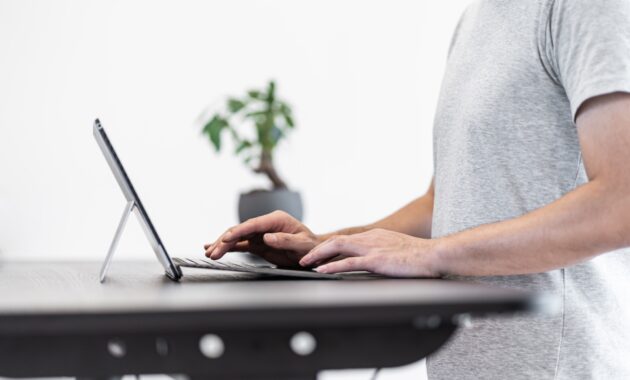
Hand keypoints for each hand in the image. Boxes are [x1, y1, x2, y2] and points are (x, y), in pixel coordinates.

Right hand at [204, 211, 322, 267]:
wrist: (314, 252)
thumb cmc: (311, 247)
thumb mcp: (302, 244)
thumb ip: (286, 240)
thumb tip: (267, 237)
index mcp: (276, 219)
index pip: (253, 224)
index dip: (238, 231)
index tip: (226, 238)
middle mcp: (266, 224)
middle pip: (241, 230)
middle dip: (225, 240)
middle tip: (213, 252)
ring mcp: (260, 234)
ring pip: (237, 237)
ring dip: (223, 245)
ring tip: (209, 253)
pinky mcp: (258, 243)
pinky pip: (240, 244)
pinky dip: (228, 247)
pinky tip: (215, 249)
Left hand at [300, 228, 440, 276]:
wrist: (434, 255)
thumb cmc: (419, 256)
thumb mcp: (396, 249)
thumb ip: (382, 252)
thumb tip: (375, 261)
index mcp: (375, 236)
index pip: (346, 239)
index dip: (328, 246)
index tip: (317, 254)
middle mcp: (370, 238)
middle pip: (336, 240)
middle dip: (317, 249)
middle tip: (305, 258)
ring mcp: (372, 248)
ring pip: (338, 247)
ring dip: (319, 255)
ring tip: (306, 263)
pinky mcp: (376, 260)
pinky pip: (349, 262)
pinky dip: (332, 266)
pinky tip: (322, 271)